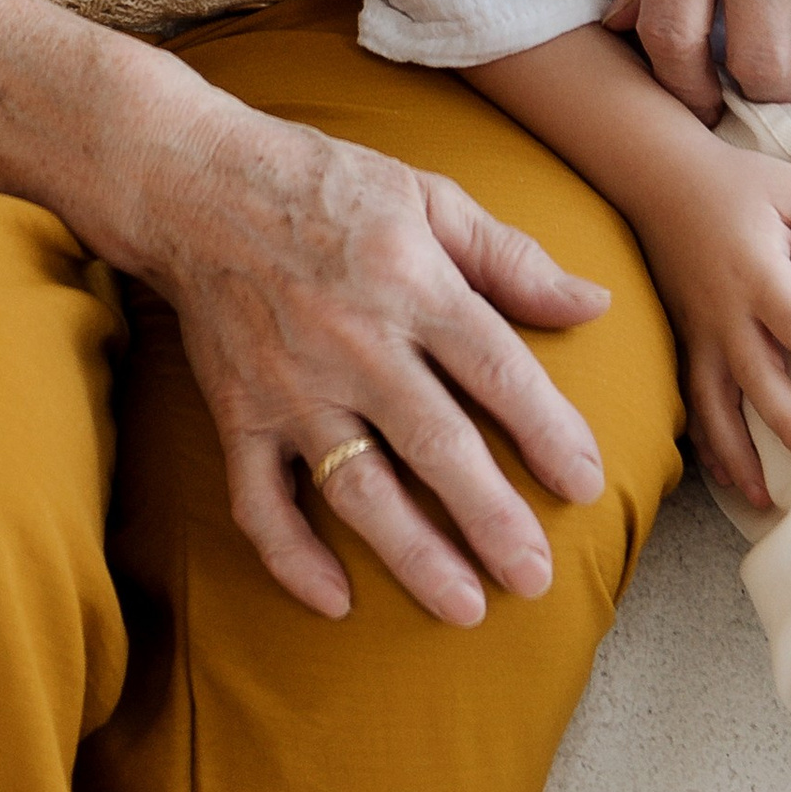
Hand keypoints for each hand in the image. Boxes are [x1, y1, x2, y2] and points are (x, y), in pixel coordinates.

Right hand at [133, 91, 611, 626]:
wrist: (196, 183)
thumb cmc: (326, 185)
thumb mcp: (428, 195)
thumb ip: (511, 257)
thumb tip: (594, 304)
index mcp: (412, 284)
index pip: (495, 370)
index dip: (547, 431)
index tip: (585, 486)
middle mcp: (355, 343)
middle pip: (436, 445)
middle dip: (491, 518)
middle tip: (536, 577)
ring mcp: (291, 386)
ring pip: (359, 487)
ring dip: (413, 554)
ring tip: (466, 608)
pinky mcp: (238, 414)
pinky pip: (260, 502)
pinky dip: (293, 556)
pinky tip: (337, 601)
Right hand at [633, 127, 790, 509]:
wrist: (657, 174)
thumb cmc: (736, 181)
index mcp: (757, 274)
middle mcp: (724, 312)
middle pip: (757, 381)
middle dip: (790, 426)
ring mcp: (696, 329)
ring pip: (714, 404)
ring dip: (738, 453)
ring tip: (764, 496)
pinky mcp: (678, 337)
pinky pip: (687, 397)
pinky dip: (703, 439)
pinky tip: (721, 471)